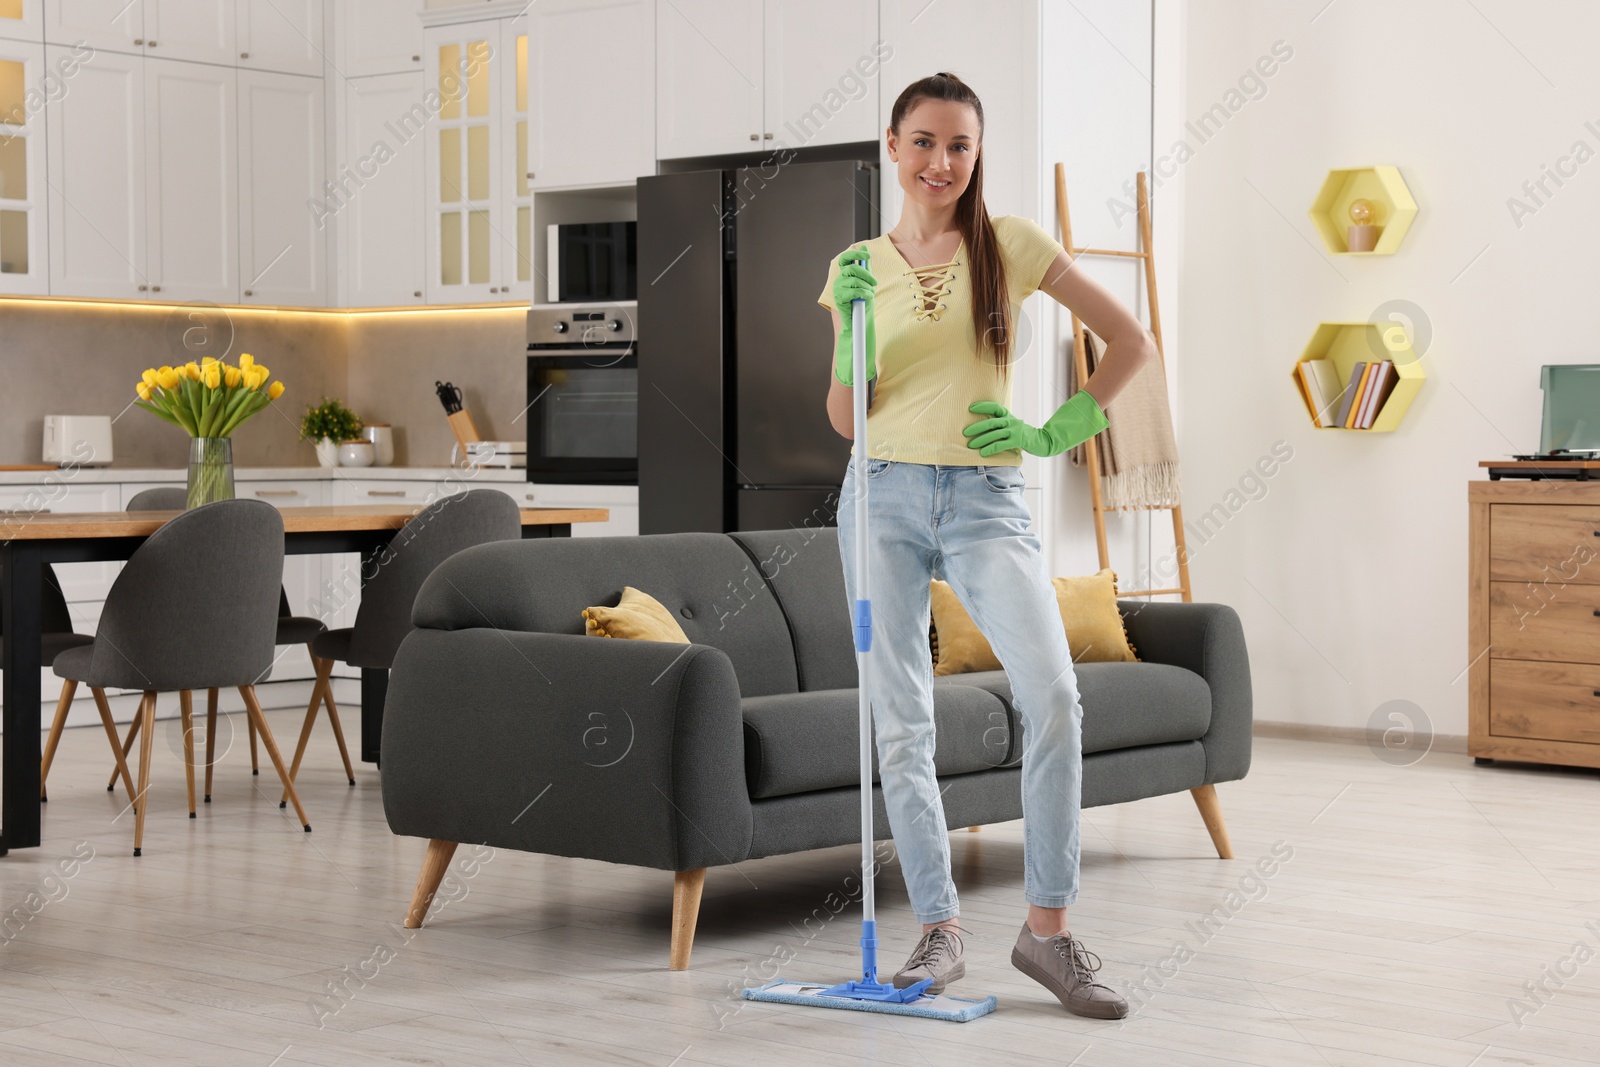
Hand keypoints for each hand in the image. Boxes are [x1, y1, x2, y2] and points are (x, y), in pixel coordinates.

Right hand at [832, 246, 876, 385]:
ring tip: (869, 295)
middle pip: (851, 268)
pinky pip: (853, 291)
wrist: (858, 328)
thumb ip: (865, 269)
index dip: (854, 254)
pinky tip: (866, 300)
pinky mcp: (840, 301)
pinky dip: (863, 294)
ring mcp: (838, 292)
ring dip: (866, 286)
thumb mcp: (866, 285)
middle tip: (874, 283)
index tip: (866, 255)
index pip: (845, 259)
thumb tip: (866, 251)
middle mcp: (839, 282)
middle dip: (866, 274)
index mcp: (844, 277)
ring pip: (853, 280)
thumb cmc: (863, 307)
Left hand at [963, 391, 1107, 457]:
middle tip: (965, 432)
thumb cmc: (1023, 435)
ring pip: (995, 434)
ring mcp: (1015, 431)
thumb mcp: (1012, 426)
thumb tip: (981, 427)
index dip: (983, 406)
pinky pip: (1001, 444)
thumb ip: (1000, 424)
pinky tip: (983, 453)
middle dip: (976, 427)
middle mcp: (1011, 421)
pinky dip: (991, 448)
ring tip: (970, 445)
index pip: (995, 407)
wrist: (1042, 441)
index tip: (970, 408)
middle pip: (991, 422)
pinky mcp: (1018, 441)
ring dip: (981, 440)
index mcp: (1008, 416)